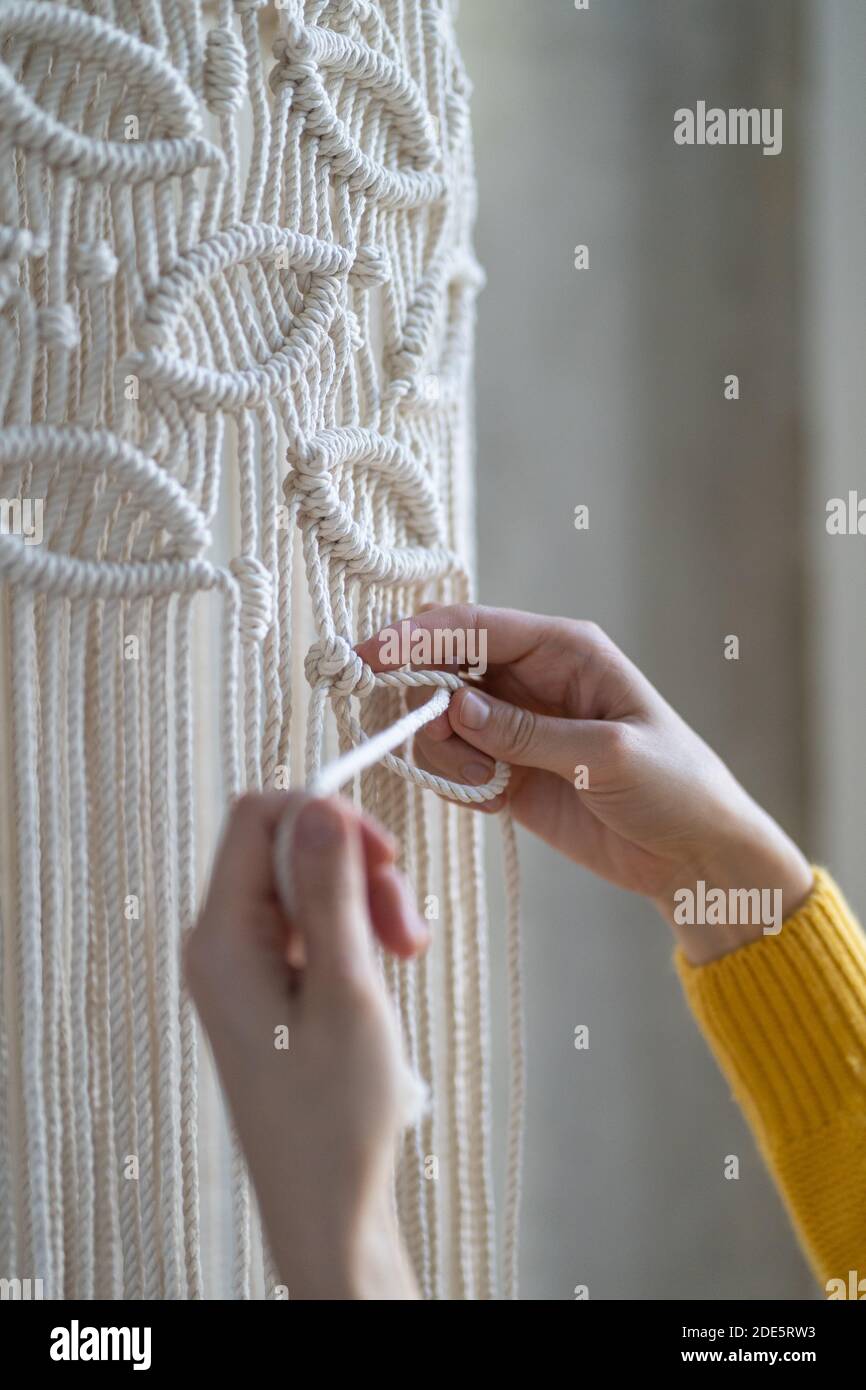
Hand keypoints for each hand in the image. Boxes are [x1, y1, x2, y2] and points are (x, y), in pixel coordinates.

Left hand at [185, 791, 422, 1298]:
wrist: (326, 1203)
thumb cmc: (335, 1112)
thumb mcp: (346, 990)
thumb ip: (331, 893)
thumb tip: (320, 804)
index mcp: (222, 938)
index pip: (258, 817)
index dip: (325, 815)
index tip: (386, 855)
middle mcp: (219, 943)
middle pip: (287, 849)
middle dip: (356, 869)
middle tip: (408, 929)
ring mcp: (240, 965)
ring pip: (305, 886)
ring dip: (363, 903)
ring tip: (408, 953)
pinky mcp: (264, 985)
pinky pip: (306, 924)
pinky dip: (352, 932)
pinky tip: (382, 970)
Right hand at [358, 606, 812, 963]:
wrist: (695, 857)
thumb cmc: (674, 787)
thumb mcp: (606, 755)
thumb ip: (525, 732)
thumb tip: (453, 707)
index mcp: (563, 650)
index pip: (473, 627)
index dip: (417, 638)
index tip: (371, 658)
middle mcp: (531, 679)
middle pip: (442, 667)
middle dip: (417, 697)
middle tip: (418, 735)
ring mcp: (514, 726)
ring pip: (437, 719)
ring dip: (443, 751)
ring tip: (487, 784)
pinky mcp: (505, 771)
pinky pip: (451, 764)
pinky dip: (456, 782)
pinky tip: (496, 799)